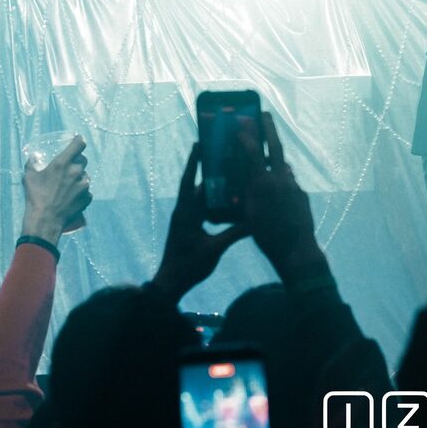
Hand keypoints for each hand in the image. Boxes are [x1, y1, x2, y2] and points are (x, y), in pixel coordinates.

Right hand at [21, 135, 91, 242]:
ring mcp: (84, 185)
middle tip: (68, 168)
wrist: (45, 220)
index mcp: (62, 164)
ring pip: (85, 176)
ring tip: (67, 186)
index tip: (78, 140)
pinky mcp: (88, 198)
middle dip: (77, 161)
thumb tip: (33, 156)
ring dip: (78, 178)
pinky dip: (81, 192)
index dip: (79, 140)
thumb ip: (31, 164)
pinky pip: (87, 191)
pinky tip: (71, 197)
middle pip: (83, 160)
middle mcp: (76, 172)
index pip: (79, 145)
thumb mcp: (29, 177)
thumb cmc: (35, 197)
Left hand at [152, 144, 250, 302]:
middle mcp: (184, 212)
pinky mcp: (189, 227)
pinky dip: (214, 202)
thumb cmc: (189, 266)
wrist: (171, 284)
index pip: (189, 181)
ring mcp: (186, 219)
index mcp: (186, 213)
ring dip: (214, 187)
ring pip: (201, 197)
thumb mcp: (215, 249)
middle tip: (227, 154)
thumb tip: (255, 220)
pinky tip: (229, 200)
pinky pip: (202, 209)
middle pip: (198, 186)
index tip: (199, 143)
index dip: (194, 162)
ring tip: (232, 173)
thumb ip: (234, 233)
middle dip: (211, 171)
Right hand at [241, 114, 327, 283]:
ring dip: (274, 159)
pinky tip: (274, 187)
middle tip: (264, 114)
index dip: (246, 136)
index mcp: (263, 183)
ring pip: (283, 166)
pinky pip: (289, 181)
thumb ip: (248, 191)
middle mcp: (280, 179)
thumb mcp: (249, 214)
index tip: (241, 124)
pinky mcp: (302, 194)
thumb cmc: (267, 236)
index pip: (253, 152)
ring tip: (265, 155)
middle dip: (269, 129)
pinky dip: (280, 180)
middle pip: (275, 147)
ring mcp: (293, 185)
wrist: (296, 250)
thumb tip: (247, 176)